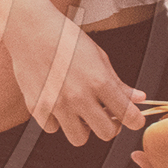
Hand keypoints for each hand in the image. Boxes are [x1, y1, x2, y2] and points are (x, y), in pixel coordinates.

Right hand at [4, 12, 146, 144]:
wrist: (30, 29)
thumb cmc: (64, 37)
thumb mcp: (98, 56)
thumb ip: (118, 82)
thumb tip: (137, 98)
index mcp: (99, 82)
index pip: (129, 117)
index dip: (135, 120)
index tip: (133, 119)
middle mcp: (79, 97)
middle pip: (106, 133)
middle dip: (109, 125)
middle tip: (104, 114)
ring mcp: (56, 104)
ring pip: (79, 138)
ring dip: (82, 128)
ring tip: (79, 113)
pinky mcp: (36, 106)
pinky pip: (52, 128)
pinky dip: (56, 121)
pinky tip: (57, 105)